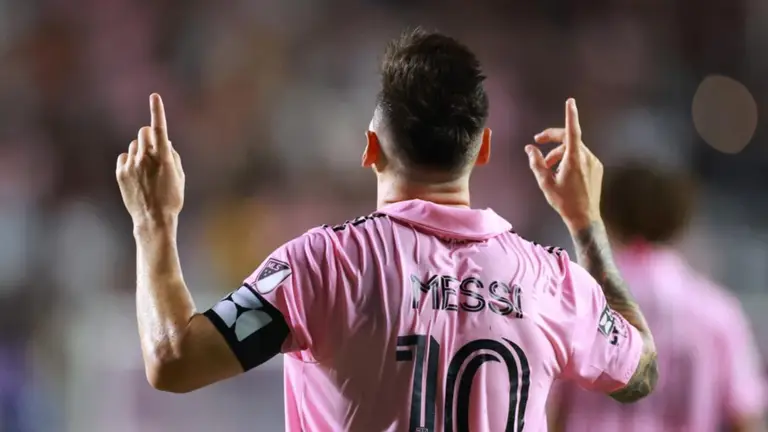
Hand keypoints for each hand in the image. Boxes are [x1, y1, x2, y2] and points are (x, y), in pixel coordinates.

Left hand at [116, 94, 184, 227]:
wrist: (153, 219)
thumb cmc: (171, 198)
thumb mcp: (180, 176)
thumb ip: (172, 155)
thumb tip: (164, 143)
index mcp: (163, 158)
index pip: (160, 128)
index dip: (157, 111)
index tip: (154, 96)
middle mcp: (145, 158)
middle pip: (143, 131)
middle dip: (149, 135)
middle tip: (154, 148)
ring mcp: (131, 165)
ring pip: (134, 145)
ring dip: (141, 150)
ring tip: (147, 170)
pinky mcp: (121, 172)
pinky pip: (124, 156)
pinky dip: (131, 161)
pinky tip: (137, 175)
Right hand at [525, 99, 602, 230]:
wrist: (584, 218)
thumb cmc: (564, 202)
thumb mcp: (545, 183)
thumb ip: (537, 163)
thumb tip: (530, 148)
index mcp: (574, 160)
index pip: (572, 132)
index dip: (570, 115)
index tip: (570, 102)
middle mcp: (587, 158)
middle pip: (569, 140)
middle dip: (552, 141)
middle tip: (537, 142)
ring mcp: (594, 163)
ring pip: (574, 149)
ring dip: (559, 152)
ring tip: (548, 166)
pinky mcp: (597, 169)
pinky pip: (581, 157)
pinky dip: (569, 159)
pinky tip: (561, 172)